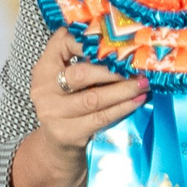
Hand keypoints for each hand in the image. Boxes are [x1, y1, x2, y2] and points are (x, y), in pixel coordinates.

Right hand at [7, 28, 148, 186]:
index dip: (87, 38)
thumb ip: (82, 60)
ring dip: (123, 90)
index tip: (114, 39)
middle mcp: (43, 90)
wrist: (57, 148)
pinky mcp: (67, 133)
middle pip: (81, 74)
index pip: (61, 42)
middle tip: (137, 66)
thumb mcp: (67, 81)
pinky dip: (122, 108)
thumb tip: (120, 40)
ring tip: (143, 84)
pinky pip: (100, 117)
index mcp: (43, 69)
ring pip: (94, 98)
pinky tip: (137, 101)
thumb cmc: (70, 106)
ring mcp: (53, 114)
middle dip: (113, 70)